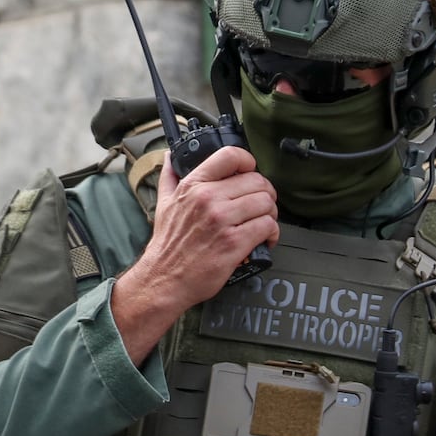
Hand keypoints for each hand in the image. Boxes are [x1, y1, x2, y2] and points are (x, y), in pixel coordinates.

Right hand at [112, 148, 277, 363]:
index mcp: (193, 185)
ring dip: (270, 214)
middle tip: (261, 206)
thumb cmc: (167, 245)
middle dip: (265, 194)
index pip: (230, 156)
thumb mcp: (164, 204)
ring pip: (266, 203)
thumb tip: (171, 158)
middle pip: (257, 181)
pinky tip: (264, 239)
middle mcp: (208, 198)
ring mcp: (222, 220)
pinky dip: (272, 233)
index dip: (249, 162)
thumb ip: (169, 177)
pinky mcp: (234, 242)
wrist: (164, 279)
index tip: (251, 173)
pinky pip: (267, 226)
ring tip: (263, 223)